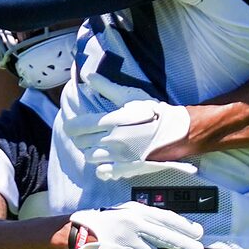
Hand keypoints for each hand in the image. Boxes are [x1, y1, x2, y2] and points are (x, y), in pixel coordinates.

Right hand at [63, 203, 205, 248]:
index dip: (184, 226)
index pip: (166, 218)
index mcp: (137, 212)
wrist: (78, 232)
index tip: (198, 233)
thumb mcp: (126, 213)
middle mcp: (133, 223)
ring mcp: (125, 239)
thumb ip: (147, 218)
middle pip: (164, 236)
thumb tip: (172, 224)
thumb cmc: (105, 223)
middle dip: (183, 244)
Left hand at [83, 98, 199, 181]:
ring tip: (99, 145)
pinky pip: (102, 172)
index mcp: (111, 122)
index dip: (72, 126)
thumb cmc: (153, 112)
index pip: (77, 127)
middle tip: (88, 134)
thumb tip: (88, 76)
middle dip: (81, 138)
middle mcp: (111, 141)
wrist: (176, 132)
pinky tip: (106, 160)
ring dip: (90, 151)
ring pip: (89, 157)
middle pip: (81, 143)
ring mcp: (117, 157)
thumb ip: (106, 87)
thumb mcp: (130, 96)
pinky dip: (100, 167)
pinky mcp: (125, 168)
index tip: (73, 125)